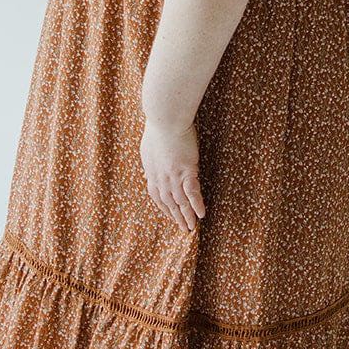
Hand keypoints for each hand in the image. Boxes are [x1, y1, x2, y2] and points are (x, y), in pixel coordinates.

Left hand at [140, 117, 205, 233]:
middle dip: (176, 217)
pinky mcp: (186, 171)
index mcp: (152, 173)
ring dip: (186, 217)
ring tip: (192, 228)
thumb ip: (149, 164)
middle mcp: (161, 179)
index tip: (171, 216)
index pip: (157, 196)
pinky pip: (192, 193)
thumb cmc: (158, 128)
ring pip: (180, 202)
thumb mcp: (148, 149)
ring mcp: (173, 177)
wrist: (166, 120)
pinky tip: (202, 214)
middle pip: (169, 203)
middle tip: (183, 228)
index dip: (165, 208)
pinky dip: (196, 205)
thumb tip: (145, 174)